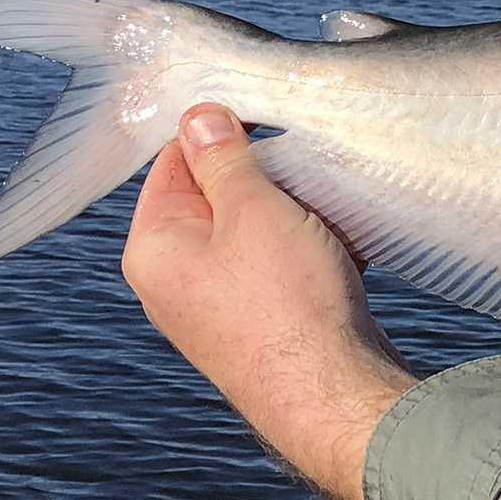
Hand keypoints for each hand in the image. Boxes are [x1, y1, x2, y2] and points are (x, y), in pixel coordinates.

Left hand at [122, 103, 415, 499]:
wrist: (333, 394)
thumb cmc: (287, 302)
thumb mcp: (254, 209)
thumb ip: (225, 158)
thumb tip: (199, 115)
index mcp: (154, 248)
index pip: (174, 161)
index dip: (218, 128)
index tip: (262, 105)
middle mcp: (176, 280)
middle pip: (216, 196)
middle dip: (264, 172)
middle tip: (303, 153)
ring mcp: (219, 305)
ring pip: (254, 230)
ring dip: (294, 208)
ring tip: (328, 200)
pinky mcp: (262, 323)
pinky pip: (280, 264)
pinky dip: (309, 244)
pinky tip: (346, 239)